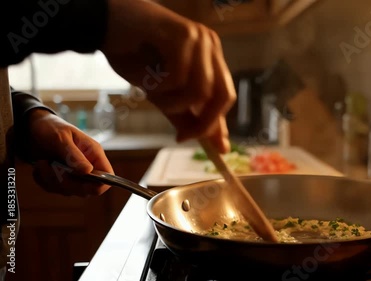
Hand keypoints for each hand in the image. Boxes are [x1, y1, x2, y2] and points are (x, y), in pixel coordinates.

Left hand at [26, 109, 112, 196]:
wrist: (33, 128)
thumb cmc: (51, 128)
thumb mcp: (61, 138)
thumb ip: (74, 155)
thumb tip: (88, 171)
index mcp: (94, 154)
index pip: (107, 176)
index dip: (99, 184)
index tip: (81, 182)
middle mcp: (87, 166)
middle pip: (86, 189)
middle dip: (65, 181)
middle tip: (51, 166)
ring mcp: (74, 175)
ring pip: (68, 190)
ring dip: (50, 179)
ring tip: (43, 162)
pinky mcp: (60, 179)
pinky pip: (53, 189)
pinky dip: (42, 180)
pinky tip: (40, 166)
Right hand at [101, 0, 235, 152]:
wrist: (103, 25)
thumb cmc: (133, 56)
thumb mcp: (164, 94)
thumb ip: (189, 117)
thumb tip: (219, 147)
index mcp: (211, 58)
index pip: (225, 96)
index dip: (212, 124)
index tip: (187, 139)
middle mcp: (210, 45)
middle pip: (223, 95)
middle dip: (203, 123)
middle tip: (180, 136)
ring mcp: (198, 38)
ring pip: (201, 90)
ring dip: (173, 103)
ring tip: (152, 94)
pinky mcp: (182, 34)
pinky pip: (179, 76)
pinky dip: (161, 87)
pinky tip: (146, 78)